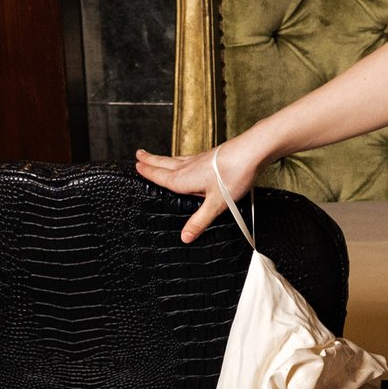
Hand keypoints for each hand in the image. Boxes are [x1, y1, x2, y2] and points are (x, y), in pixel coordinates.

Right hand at [134, 139, 261, 243]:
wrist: (251, 152)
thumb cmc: (234, 175)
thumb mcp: (216, 203)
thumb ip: (200, 220)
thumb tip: (185, 236)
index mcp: (184, 178)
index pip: (160, 176)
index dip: (148, 173)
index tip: (136, 167)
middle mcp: (188, 167)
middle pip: (164, 164)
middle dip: (150, 161)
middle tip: (138, 155)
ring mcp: (200, 160)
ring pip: (175, 159)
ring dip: (163, 158)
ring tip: (154, 157)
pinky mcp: (210, 156)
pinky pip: (188, 158)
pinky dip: (180, 159)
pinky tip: (185, 160)